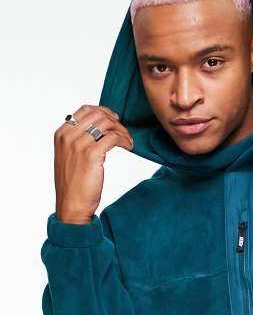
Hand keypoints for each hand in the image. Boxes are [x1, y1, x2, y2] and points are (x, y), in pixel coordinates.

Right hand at [53, 105, 133, 222]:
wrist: (71, 205)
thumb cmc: (73, 184)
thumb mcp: (69, 157)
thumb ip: (78, 140)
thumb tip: (99, 129)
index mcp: (61, 133)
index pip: (85, 110)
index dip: (103, 112)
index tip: (115, 120)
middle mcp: (68, 136)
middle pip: (98, 115)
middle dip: (115, 121)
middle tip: (125, 132)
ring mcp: (78, 144)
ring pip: (107, 124)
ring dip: (122, 130)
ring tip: (128, 141)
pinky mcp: (91, 154)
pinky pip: (113, 137)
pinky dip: (124, 140)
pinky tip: (129, 146)